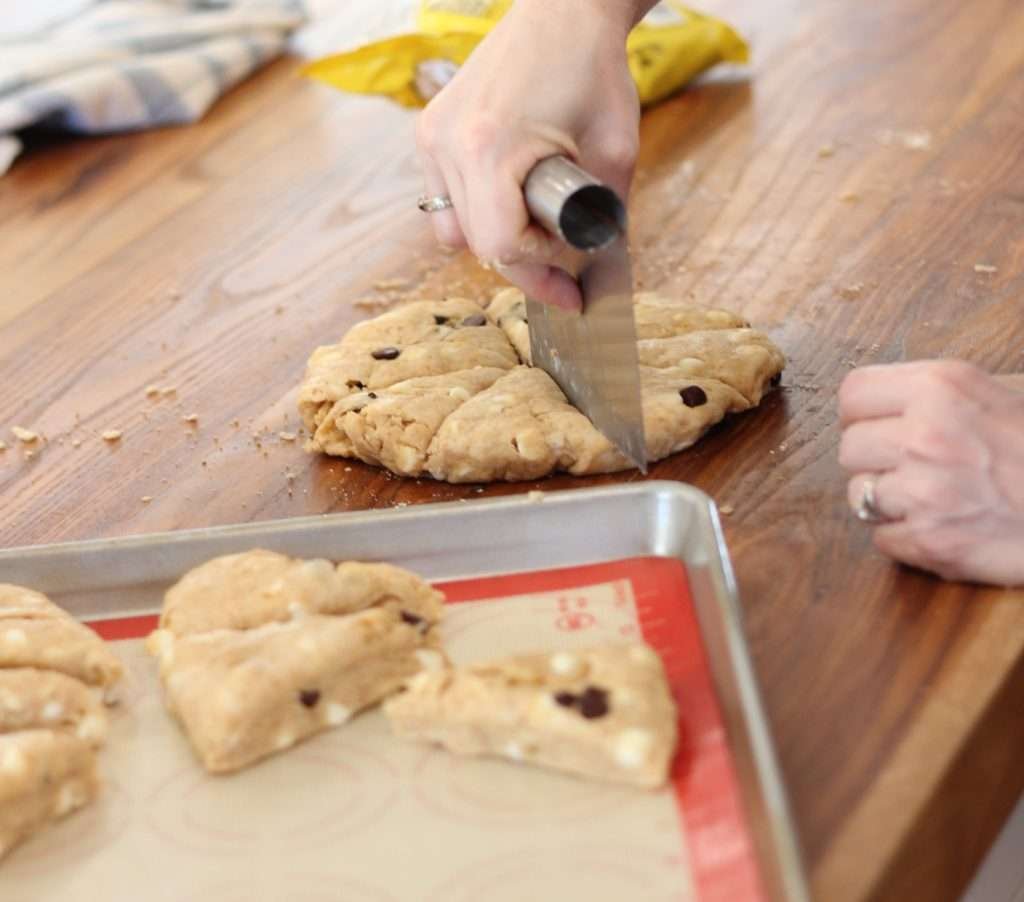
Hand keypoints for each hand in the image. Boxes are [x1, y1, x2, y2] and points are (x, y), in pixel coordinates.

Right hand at [415, 0, 644, 310]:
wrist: (563, 11)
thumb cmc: (593, 68)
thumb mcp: (616, 151)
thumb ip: (605, 214)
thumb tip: (598, 266)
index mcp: (489, 147)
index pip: (501, 245)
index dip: (541, 268)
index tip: (572, 276)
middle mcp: (448, 144)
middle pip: (477, 244)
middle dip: (523, 262)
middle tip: (563, 274)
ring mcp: (432, 137)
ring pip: (454, 231)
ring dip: (496, 240)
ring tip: (533, 229)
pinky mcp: (428, 131)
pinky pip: (441, 201)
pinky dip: (473, 215)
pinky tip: (505, 204)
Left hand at [839, 360, 1023, 584]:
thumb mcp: (1006, 392)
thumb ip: (939, 392)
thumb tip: (884, 401)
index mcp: (942, 386)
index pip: (853, 393)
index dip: (865, 413)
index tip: (880, 424)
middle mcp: (926, 434)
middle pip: (849, 447)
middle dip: (876, 459)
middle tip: (913, 466)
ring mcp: (926, 491)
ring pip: (859, 496)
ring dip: (888, 501)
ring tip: (933, 497)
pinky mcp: (932, 541)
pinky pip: (882, 539)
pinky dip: (906, 539)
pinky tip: (945, 526)